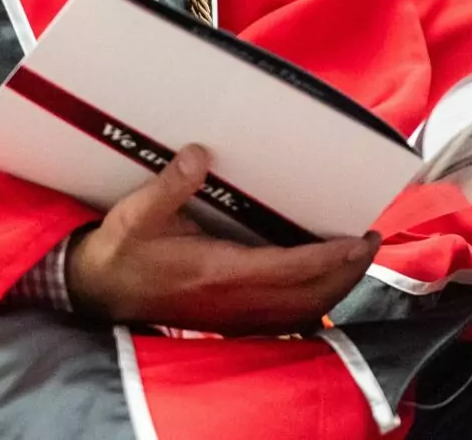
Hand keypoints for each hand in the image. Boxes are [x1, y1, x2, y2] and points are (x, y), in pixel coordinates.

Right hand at [65, 144, 381, 333]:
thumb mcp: (136, 213)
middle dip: (346, 272)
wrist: (101, 292)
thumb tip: (200, 153)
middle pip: (309, 296)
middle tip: (371, 240)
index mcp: (217, 272)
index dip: (329, 257)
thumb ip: (170, 185)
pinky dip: (315, 302)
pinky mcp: (234, 319)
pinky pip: (288, 317)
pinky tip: (323, 285)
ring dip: (336, 287)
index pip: (289, 269)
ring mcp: (236, 315)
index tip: (359, 238)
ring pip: (303, 311)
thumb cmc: (122, 251)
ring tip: (357, 258)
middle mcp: (235, 300)